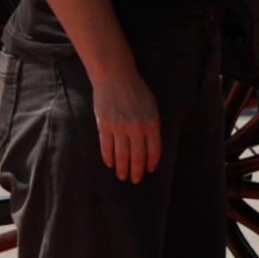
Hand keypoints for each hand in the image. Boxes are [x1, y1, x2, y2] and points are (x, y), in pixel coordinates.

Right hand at [91, 65, 161, 183]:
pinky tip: (111, 165)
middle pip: (137, 156)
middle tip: (135, 180)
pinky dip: (109, 158)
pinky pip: (107, 147)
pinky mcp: (104, 126)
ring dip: (122, 168)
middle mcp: (136, 128)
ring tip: (122, 177)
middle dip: (137, 171)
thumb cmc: (136, 90)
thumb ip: (152, 124)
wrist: (115, 77)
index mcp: (151, 122)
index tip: (149, 170)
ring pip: (121, 155)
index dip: (151, 162)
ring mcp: (119, 128)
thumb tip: (151, 143)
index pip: (154, 149)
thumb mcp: (152, 105)